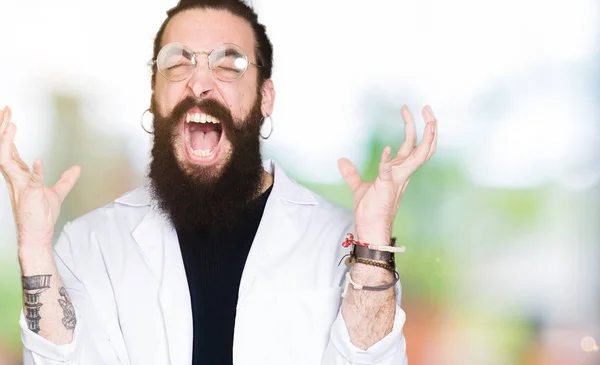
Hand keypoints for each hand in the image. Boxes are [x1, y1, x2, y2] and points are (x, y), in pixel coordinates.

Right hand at [0, 106, 80, 246]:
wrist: (38, 234)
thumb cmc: (42, 215)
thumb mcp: (58, 193)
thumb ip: (66, 179)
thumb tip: (77, 168)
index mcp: (19, 175)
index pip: (10, 149)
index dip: (8, 132)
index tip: (9, 116)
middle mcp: (15, 178)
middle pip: (3, 149)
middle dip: (2, 129)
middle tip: (5, 110)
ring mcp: (20, 186)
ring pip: (5, 159)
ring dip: (7, 141)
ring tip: (10, 124)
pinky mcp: (30, 195)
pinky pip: (31, 181)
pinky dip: (35, 171)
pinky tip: (38, 160)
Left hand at [338, 105, 436, 244]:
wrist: (370, 228)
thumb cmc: (369, 210)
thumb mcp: (358, 186)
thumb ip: (351, 173)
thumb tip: (341, 161)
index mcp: (400, 171)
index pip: (413, 145)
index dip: (413, 127)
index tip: (406, 110)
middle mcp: (404, 173)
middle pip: (424, 146)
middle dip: (429, 126)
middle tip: (427, 108)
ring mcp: (398, 179)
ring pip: (420, 155)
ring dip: (424, 136)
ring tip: (426, 119)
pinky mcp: (387, 186)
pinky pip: (389, 171)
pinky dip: (387, 160)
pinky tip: (386, 149)